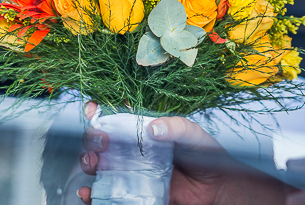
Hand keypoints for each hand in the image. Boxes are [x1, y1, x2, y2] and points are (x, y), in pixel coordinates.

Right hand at [77, 103, 295, 204]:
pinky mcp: (132, 193)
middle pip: (101, 142)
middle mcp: (134, 151)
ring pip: (99, 166)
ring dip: (88, 164)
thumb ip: (176, 128)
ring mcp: (131, 172)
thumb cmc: (207, 157)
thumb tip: (154, 128)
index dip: (99, 113)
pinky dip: (92, 193)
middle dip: (93, 140)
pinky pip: (107, 193)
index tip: (92, 110)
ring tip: (93, 165)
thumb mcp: (194, 135)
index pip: (117, 118)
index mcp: (145, 132)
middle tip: (101, 143)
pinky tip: (89, 192)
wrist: (216, 189)